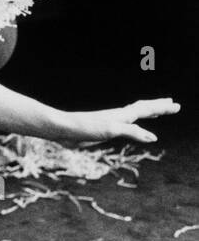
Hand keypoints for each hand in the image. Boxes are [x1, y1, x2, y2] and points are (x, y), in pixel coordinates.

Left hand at [56, 97, 180, 143]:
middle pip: (142, 108)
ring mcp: (111, 121)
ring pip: (134, 114)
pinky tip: (133, 125)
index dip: (161, 108)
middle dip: (158, 107)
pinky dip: (136, 122)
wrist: (63, 127)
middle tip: (172, 104)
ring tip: (157, 111)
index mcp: (121, 115)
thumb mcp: (110, 130)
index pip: (146, 109)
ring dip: (148, 111)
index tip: (176, 105)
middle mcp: (118, 116)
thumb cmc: (85, 128)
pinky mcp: (104, 127)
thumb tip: (152, 136)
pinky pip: (126, 122)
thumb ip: (131, 132)